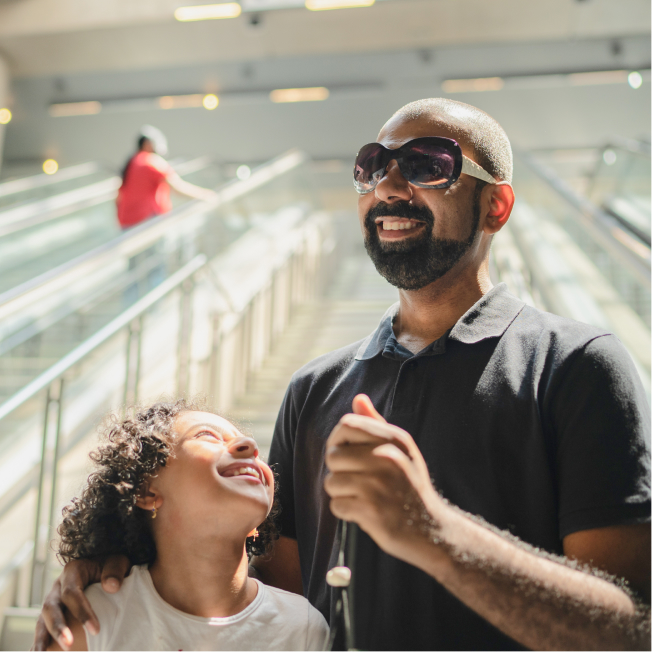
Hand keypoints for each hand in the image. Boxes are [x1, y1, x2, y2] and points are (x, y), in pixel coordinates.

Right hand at [33, 556, 130, 650]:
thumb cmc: (112, 568)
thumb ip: (115, 569)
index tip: (96, 630)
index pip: (71, 592)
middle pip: (50, 608)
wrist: (107, 570)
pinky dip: (39, 644)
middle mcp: (58, 587)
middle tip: (70, 645)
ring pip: (41, 621)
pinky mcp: (51, 616)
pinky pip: (42, 631)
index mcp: (73, 571)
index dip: (81, 612)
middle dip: (58, 628)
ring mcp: (53, 602)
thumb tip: (111, 586)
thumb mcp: (118, 561)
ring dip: (42, 640)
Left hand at [324, 395, 444, 560]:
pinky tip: (365, 513)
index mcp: (395, 439)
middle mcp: (387, 457)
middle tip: (358, 482)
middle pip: (333, 455)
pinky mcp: (372, 510)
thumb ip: (377, 425)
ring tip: (363, 498)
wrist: (434, 531)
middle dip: (339, 471)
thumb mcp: (402, 451)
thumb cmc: (411, 487)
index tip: (347, 454)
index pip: (347, 424)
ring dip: (342, 494)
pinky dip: (346, 512)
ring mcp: (379, 484)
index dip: (338, 440)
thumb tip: (358, 398)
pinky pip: (336, 506)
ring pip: (331, 482)